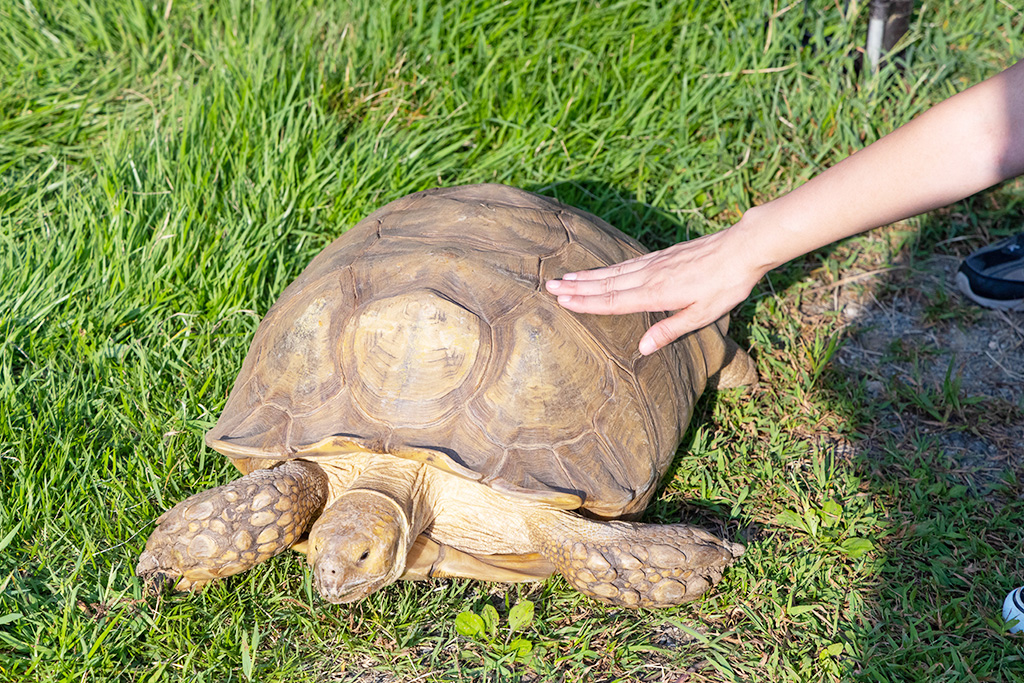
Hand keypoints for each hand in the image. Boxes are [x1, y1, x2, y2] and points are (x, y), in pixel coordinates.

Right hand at [545, 227, 764, 354]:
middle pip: (606, 284)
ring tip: (565, 277)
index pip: (614, 300)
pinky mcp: (661, 256)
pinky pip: (626, 263)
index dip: (587, 302)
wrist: (742, 247)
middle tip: (550, 287)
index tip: (563, 302)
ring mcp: (654, 263)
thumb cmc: (725, 284)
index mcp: (657, 293)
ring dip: (587, 276)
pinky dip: (607, 268)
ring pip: (613, 272)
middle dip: (577, 288)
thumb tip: (642, 348)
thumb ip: (671, 329)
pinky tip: (598, 271)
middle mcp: (650, 276)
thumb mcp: (703, 314)